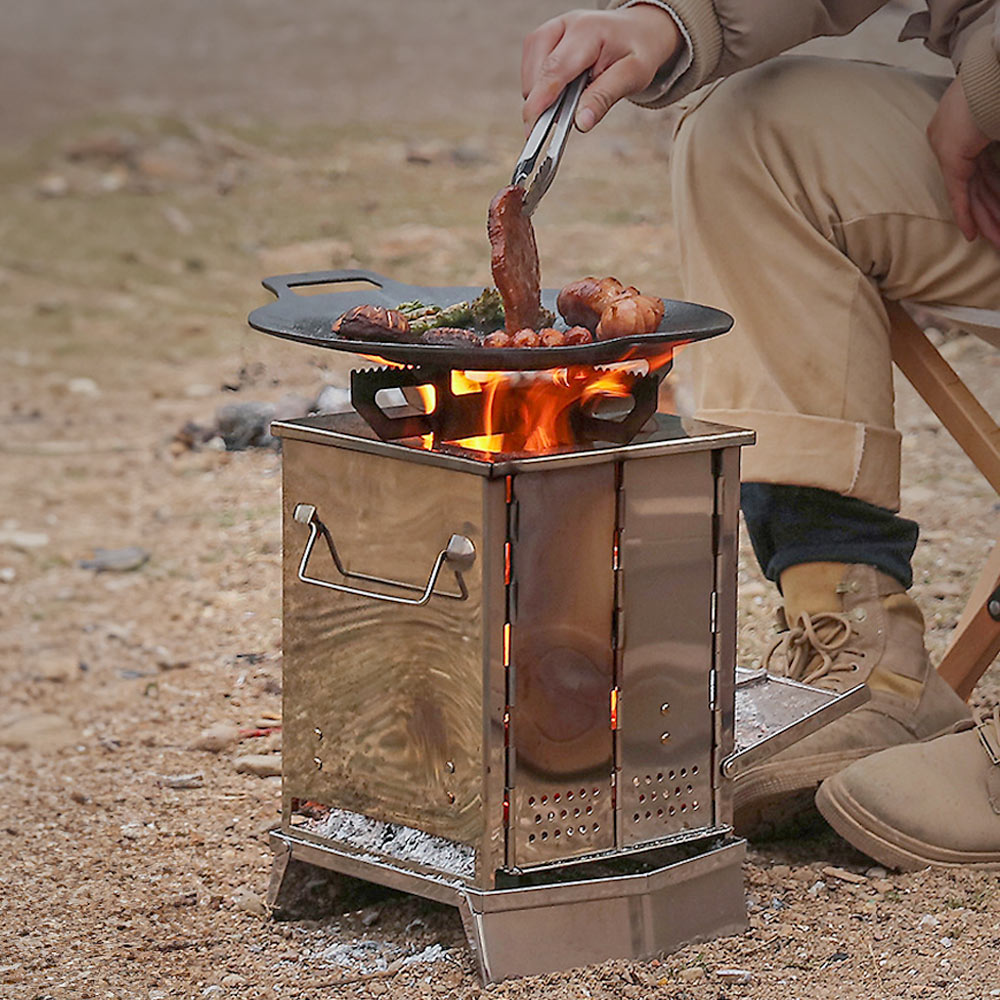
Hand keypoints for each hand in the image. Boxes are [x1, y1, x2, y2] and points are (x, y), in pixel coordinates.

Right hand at [522, 6, 680, 133]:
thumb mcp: (632, 75)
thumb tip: (581, 124)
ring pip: (530, 73)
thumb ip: (604, 98)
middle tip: (560, 122)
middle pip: (538, 72)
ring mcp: (550, 30)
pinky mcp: (543, 39)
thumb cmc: (637, 50)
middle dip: (542, 103)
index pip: (554, 70)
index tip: (532, 130)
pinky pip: (531, 71)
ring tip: (569, 101)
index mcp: (587, 31)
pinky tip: (561, 92)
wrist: (637, 31)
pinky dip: (541, 89)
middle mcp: (564, 26)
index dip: (540, 102)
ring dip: (542, 96)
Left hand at [927, 77, 999, 248]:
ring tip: (997, 242)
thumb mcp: (996, 128)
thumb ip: (995, 153)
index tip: (998, 217)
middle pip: (978, 187)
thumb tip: (996, 165)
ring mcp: (950, 148)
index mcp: (965, 129)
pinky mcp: (952, 156)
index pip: (981, 172)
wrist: (999, 68)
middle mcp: (952, 140)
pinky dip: (965, 214)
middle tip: (999, 240)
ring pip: (971, 195)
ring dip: (987, 220)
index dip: (992, 197)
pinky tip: (972, 236)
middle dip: (992, 215)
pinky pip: (958, 193)